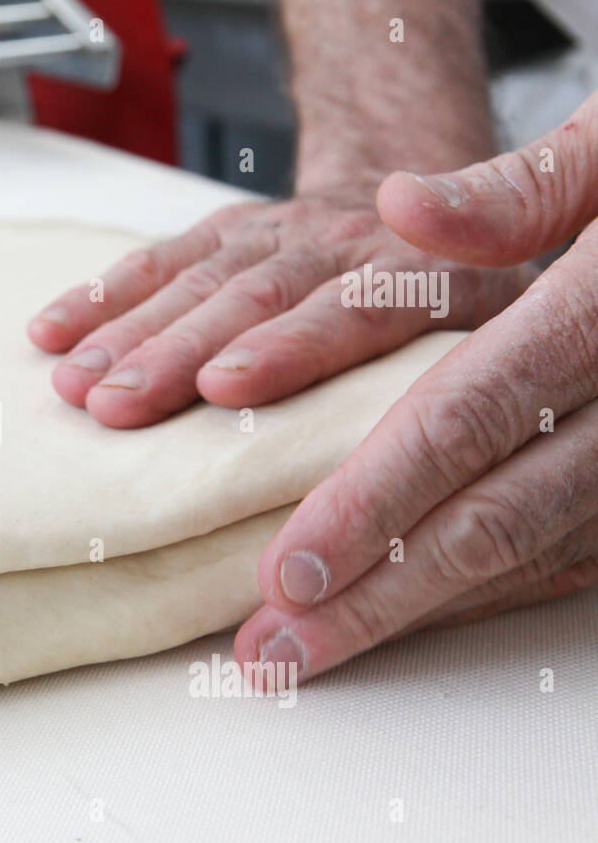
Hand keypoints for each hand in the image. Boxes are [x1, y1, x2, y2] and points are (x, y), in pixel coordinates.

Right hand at [28, 191, 534, 428]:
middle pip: (253, 298)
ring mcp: (278, 232)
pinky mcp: (227, 229)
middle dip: (175, 352)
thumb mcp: (494, 335)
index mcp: (425, 278)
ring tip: (73, 385)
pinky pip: (157, 258)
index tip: (221, 390)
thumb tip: (413, 486)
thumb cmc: (454, 306)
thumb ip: (459, 383)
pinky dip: (100, 296)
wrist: (422, 204)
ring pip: (196, 280)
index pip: (350, 310)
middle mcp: (344, 244)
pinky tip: (49, 331)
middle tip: (116, 407)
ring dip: (127, 334)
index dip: (285, 349)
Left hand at [238, 91, 597, 679]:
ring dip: (415, 612)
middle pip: (490, 520)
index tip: (286, 569)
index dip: (369, 503)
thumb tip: (399, 207)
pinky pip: (566, 555)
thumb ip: (515, 189)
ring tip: (311, 652)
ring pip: (526, 554)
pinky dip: (481, 593)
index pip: (464, 421)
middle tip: (276, 651)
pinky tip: (402, 618)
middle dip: (375, 596)